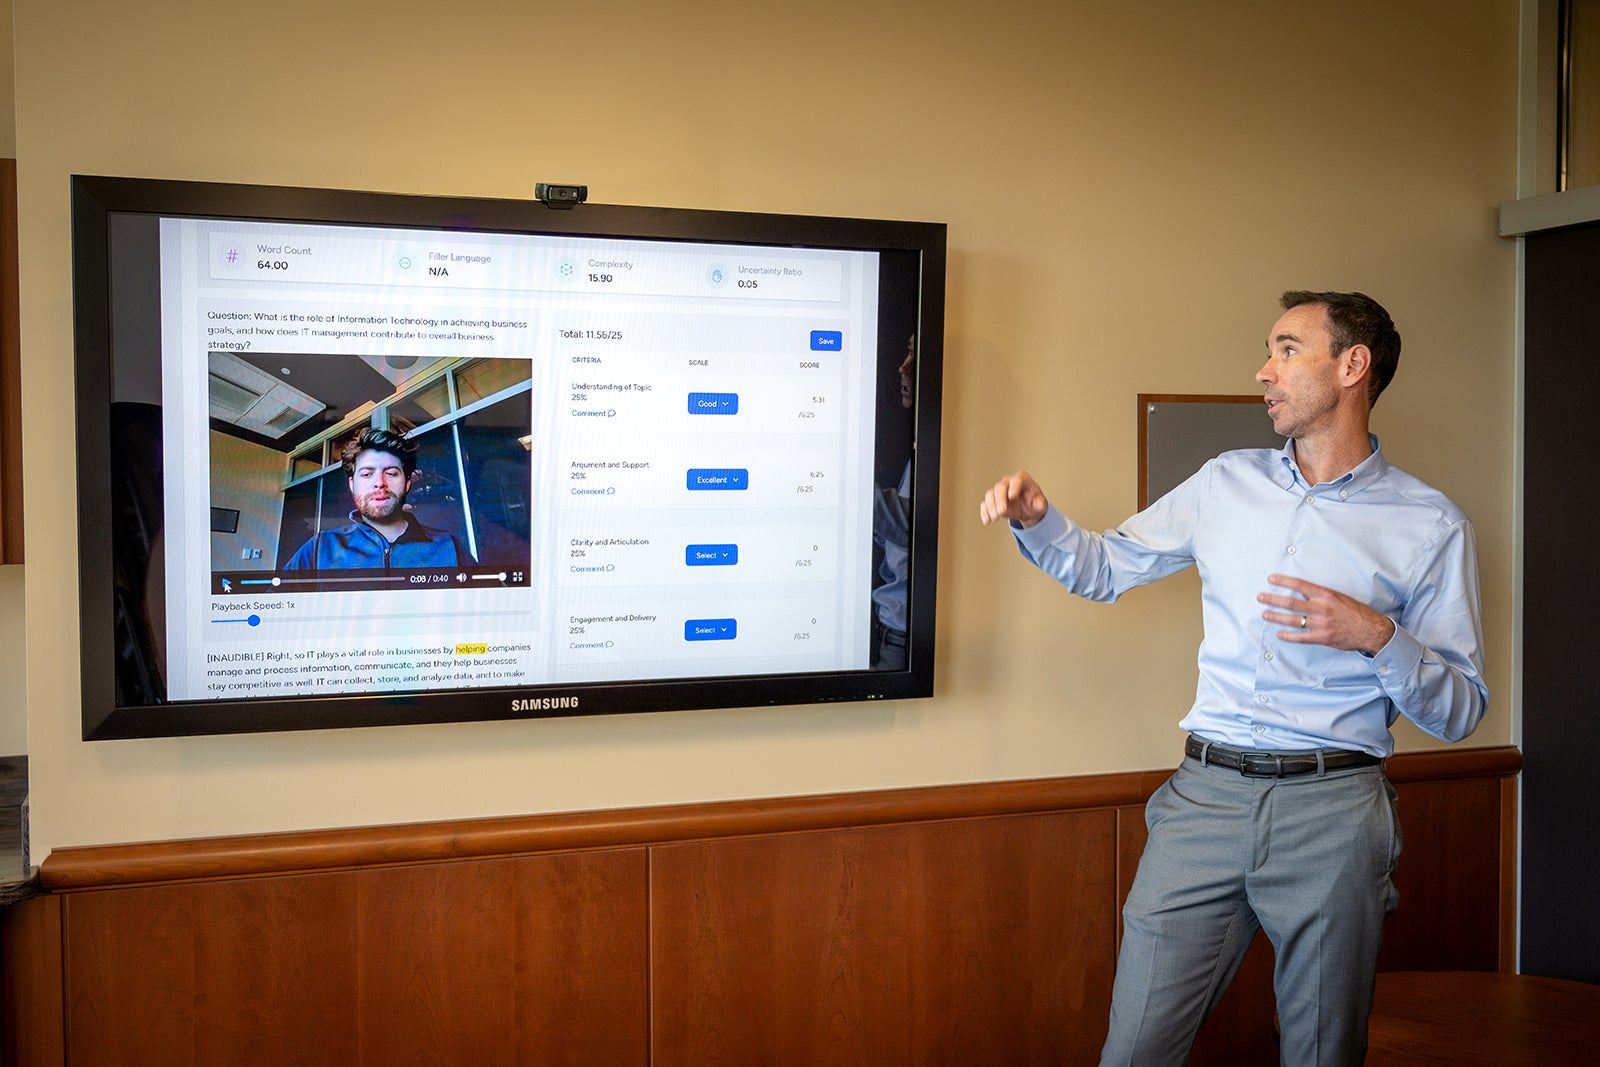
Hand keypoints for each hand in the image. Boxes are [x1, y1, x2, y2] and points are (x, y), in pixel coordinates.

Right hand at [980, 470, 1048, 527]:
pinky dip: (985, 512)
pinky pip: (985, 504)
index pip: (1016, 480)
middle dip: (1000, 500)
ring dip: (991, 506)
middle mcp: (1008, 483)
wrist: (1028, 510)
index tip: (1012, 497)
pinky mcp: (993, 500)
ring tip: (995, 518)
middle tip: (1002, 512)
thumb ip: (1040, 503)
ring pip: (990, 494)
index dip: (1014, 487)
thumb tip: (1038, 503)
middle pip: (1000, 487)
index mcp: (1021, 480)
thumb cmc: (1034, 503)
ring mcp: (999, 491)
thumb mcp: (1040, 504)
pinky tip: (987, 521)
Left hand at [1258, 574, 1395, 653]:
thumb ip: (1321, 595)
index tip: (1271, 579)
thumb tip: (1302, 591)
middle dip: (1273, 599)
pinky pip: (1301, 637)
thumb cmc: (1357, 612)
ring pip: (1292, 620)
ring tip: (1265, 614)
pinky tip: (1279, 634)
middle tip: (1260, 597)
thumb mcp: (1340, 597)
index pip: (1300, 585)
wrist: (1372, 630)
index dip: (1283, 581)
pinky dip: (1288, 636)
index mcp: (1326, 595)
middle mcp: (1322, 608)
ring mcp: (1321, 624)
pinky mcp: (1322, 638)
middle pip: (1291, 602)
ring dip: (1276, 617)